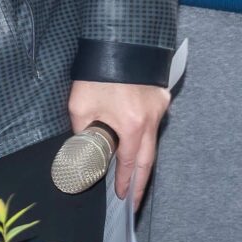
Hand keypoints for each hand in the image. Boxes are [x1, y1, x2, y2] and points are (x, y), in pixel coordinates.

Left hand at [69, 79, 169, 209]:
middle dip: (141, 181)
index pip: (130, 163)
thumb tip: (84, 150)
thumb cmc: (96, 73)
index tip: (123, 197)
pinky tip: (136, 143)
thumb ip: (84, 132)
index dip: (126, 181)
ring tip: (134, 177)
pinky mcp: (160, 96)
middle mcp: (151, 120)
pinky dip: (145, 136)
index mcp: (132, 126)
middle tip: (135, 201)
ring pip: (152, 141)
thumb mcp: (80, 106)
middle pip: (148, 159)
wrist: (116, 41)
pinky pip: (153, 123)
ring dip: (142, 159)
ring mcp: (159, 107)